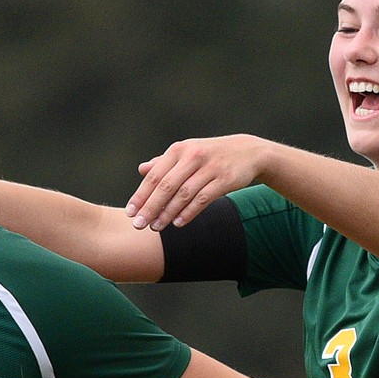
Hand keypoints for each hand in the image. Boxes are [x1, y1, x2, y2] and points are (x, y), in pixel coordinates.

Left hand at [125, 135, 265, 230]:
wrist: (248, 152)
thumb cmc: (211, 155)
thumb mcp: (187, 153)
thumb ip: (164, 162)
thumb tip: (141, 170)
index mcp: (179, 150)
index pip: (154, 175)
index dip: (141, 195)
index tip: (130, 212)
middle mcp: (192, 156)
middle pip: (166, 186)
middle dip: (150, 207)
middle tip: (138, 225)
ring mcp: (210, 167)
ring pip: (184, 194)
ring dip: (168, 213)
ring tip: (156, 227)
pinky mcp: (225, 179)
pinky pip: (203, 199)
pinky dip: (189, 212)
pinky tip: (178, 224)